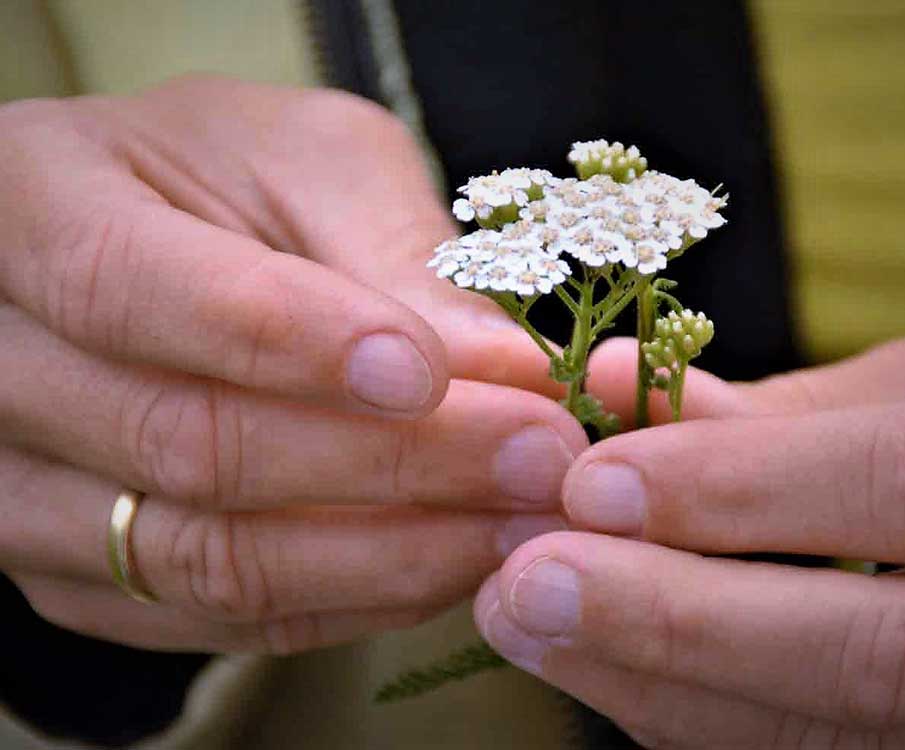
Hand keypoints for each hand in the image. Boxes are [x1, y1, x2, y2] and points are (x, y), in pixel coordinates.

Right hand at [0, 75, 585, 652]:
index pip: (134, 288)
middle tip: (538, 453)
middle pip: (185, 444)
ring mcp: (25, 486)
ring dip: (387, 552)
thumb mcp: (311, 162)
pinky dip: (350, 598)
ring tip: (518, 520)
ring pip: (205, 557)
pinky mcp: (83, 572)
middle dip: (389, 462)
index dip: (295, 341)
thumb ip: (391, 252)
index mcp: (29, 204)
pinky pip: (219, 615)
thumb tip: (504, 368)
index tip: (439, 372)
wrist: (163, 240)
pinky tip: (451, 559)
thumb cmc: (233, 176)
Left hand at [475, 335, 904, 747]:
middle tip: (526, 584)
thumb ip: (761, 408)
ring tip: (528, 624)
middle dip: (676, 621)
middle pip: (874, 654)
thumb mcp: (897, 393)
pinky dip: (687, 714)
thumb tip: (607, 383)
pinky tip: (595, 664)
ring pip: (833, 734)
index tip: (594, 484)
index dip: (743, 487)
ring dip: (655, 683)